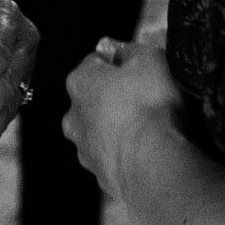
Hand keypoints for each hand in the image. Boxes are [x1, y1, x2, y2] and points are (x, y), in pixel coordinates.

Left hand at [63, 33, 183, 198]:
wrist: (152, 161)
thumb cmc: (149, 103)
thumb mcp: (150, 58)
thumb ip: (132, 49)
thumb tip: (122, 50)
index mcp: (79, 81)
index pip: (96, 60)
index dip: (120, 61)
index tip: (140, 67)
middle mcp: (73, 115)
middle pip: (94, 97)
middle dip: (115, 95)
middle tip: (146, 96)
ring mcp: (84, 148)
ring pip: (100, 128)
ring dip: (118, 124)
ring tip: (149, 125)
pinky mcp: (99, 174)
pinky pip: (112, 154)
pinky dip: (125, 150)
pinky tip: (147, 148)